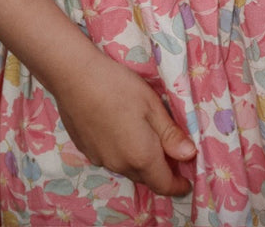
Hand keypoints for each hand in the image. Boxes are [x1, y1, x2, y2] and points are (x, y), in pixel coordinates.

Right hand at [52, 49, 196, 196]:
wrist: (75, 77)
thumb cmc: (119, 87)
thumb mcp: (152, 105)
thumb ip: (170, 134)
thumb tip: (189, 155)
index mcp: (141, 156)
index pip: (164, 185)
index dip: (177, 186)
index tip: (186, 182)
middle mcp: (120, 165)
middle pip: (146, 178)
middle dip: (160, 172)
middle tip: (171, 155)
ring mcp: (100, 159)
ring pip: (127, 168)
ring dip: (140, 162)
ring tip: (146, 140)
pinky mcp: (86, 150)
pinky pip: (111, 159)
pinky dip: (122, 153)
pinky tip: (121, 131)